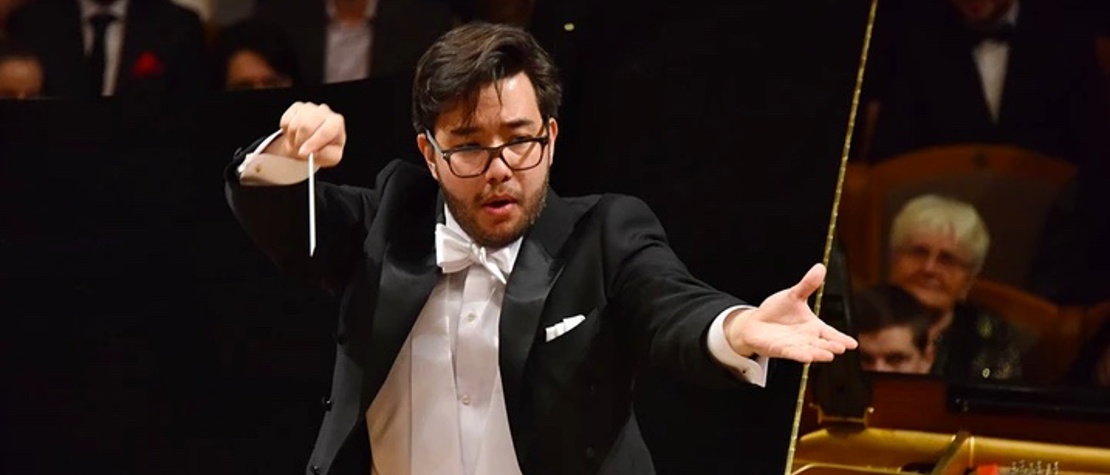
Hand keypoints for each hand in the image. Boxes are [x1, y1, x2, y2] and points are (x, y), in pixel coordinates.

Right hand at [266, 102, 346, 166]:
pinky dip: (287, 132)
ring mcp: (310, 107)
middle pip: (306, 127)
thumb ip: (327, 155)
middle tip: (300, 151)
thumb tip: (314, 151)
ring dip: (293, 139)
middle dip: (301, 142)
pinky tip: (295, 135)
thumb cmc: (326, 149)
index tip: (303, 153)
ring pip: (294, 125)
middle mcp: (324, 111)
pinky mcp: (297, 107)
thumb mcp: (332, 157)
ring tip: (299, 144)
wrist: (314, 142)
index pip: (324, 131)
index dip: (312, 143)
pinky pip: (286, 121)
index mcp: (337, 122)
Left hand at [724, 263, 857, 362]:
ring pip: (809, 350)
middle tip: (840, 348)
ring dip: (818, 353)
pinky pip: (790, 353)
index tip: (852, 344)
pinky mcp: (779, 349)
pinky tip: (807, 357)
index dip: (842, 338)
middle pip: (822, 344)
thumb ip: (808, 284)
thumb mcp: (794, 295)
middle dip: (831, 346)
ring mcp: (794, 345)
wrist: (755, 322)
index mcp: (813, 326)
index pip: (830, 333)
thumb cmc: (777, 311)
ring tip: (828, 355)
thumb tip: (820, 267)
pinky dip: (799, 355)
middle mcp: (806, 338)